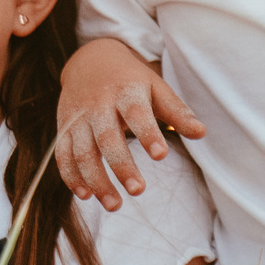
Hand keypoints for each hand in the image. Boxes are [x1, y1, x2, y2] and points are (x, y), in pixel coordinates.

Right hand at [54, 38, 203, 210]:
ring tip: (115, 205)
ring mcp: (78, 118)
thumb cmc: (130, 80)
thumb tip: (201, 133)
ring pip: (82, 152)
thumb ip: (176, 112)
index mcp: (126, 91)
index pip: (137, 113)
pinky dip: (71, 176)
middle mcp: (99, 104)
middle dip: (121, 165)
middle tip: (138, 190)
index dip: (148, 134)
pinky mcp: (64, 128)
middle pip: (107, 138)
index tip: (161, 155)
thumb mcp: (155, 88)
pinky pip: (63, 155)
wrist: (90, 60)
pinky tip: (85, 195)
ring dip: (96, 180)